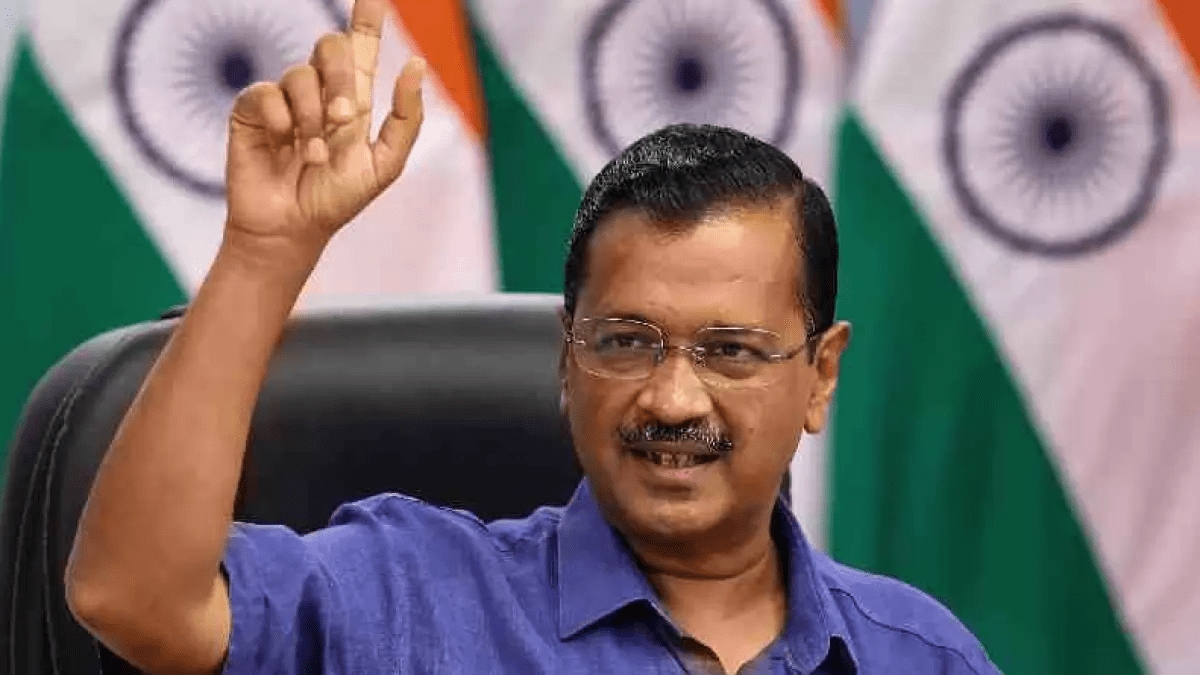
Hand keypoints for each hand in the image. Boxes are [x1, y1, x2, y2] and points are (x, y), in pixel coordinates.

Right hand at [223, 0, 424, 261]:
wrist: (292, 228)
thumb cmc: (337, 200)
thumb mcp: (385, 165)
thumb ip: (406, 118)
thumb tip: (416, 65)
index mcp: (353, 99)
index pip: (361, 45)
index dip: (367, 17)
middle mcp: (319, 92)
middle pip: (332, 47)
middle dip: (342, 79)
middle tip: (345, 118)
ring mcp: (285, 98)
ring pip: (301, 74)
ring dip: (313, 117)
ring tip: (316, 154)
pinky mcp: (254, 109)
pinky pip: (268, 92)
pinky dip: (283, 120)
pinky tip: (286, 145)